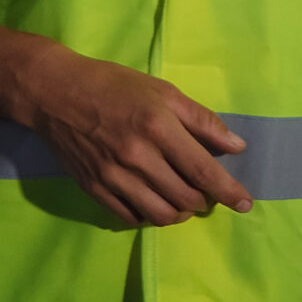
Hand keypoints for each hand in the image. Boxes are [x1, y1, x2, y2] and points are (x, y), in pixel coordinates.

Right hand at [19, 47, 252, 226]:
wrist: (56, 92)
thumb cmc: (114, 85)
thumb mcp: (163, 91)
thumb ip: (202, 120)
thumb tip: (236, 146)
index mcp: (158, 127)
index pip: (202, 171)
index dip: (228, 191)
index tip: (246, 204)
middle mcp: (136, 156)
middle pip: (184, 198)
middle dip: (204, 201)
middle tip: (207, 192)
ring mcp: (112, 176)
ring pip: (159, 214)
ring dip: (180, 213)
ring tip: (184, 200)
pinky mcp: (94, 188)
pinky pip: (130, 217)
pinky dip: (150, 215)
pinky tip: (155, 201)